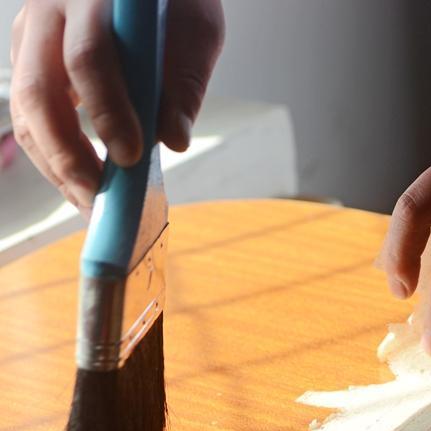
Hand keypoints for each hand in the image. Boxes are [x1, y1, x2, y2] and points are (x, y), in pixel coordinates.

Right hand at [9, 0, 224, 209]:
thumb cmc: (175, 2)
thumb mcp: (196, 29)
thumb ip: (184, 81)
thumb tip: (174, 140)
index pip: (88, 58)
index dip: (108, 112)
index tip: (131, 156)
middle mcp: (49, 10)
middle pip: (39, 91)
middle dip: (68, 153)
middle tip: (100, 195)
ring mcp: (31, 33)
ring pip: (26, 108)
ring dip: (55, 163)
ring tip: (89, 201)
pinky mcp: (29, 55)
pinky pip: (31, 112)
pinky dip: (54, 152)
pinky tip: (82, 181)